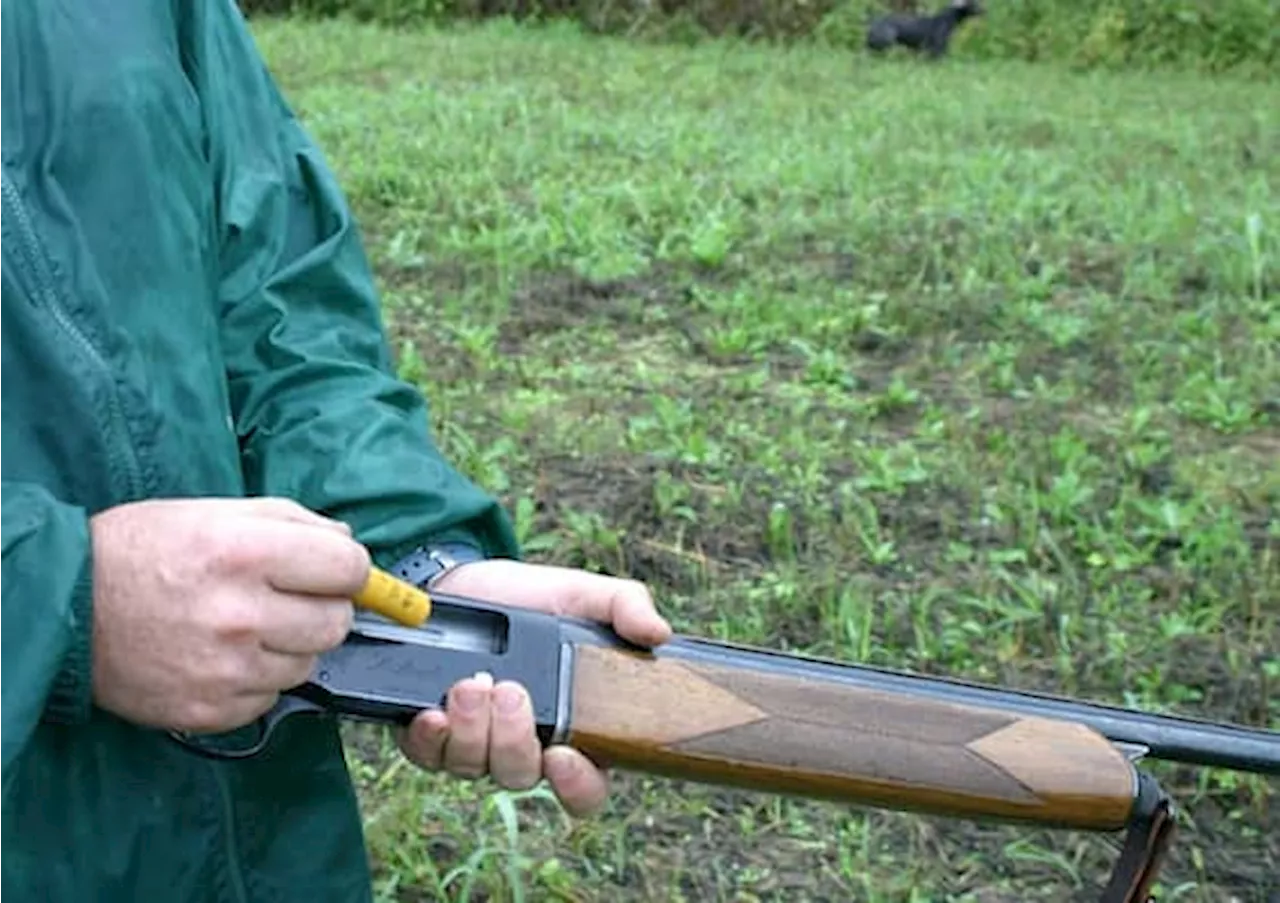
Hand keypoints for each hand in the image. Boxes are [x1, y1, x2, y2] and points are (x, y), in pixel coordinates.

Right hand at [89, 497, 369, 733]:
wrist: (66, 607)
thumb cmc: (144, 550)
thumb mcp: (215, 512)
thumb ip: (293, 522)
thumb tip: (349, 544)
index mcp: (246, 553)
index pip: (350, 568)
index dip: (347, 568)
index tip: (332, 570)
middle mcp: (240, 614)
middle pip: (336, 623)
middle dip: (321, 608)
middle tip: (285, 599)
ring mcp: (226, 670)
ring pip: (307, 665)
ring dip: (287, 647)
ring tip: (242, 627)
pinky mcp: (210, 711)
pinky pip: (270, 699)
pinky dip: (255, 681)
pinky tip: (220, 657)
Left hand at [394, 559, 670, 816]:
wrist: (473, 580)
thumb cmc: (537, 599)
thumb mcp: (587, 596)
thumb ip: (626, 608)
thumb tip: (658, 633)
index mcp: (573, 727)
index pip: (585, 787)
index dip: (577, 787)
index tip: (563, 755)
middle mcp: (524, 745)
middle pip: (522, 777)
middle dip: (513, 741)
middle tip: (510, 691)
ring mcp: (476, 744)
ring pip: (474, 769)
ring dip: (473, 732)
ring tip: (472, 684)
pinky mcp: (432, 734)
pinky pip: (429, 756)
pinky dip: (431, 739)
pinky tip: (434, 712)